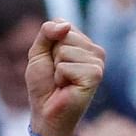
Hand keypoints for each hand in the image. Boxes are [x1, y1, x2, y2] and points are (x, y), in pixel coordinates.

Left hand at [25, 20, 105, 135]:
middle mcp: (95, 50)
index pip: (61, 23)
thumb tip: (65, 25)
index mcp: (83, 43)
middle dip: (51, 55)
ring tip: (62, 82)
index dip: (47, 44)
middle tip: (56, 74)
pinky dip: (59, 78)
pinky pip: (66, 65)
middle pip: (64, 34)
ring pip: (64, 50)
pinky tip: (67, 87)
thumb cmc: (43, 85)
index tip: (51, 61)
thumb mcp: (38, 53)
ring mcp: (97, 62)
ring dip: (56, 69)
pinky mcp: (95, 74)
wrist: (46, 112)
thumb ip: (47, 32)